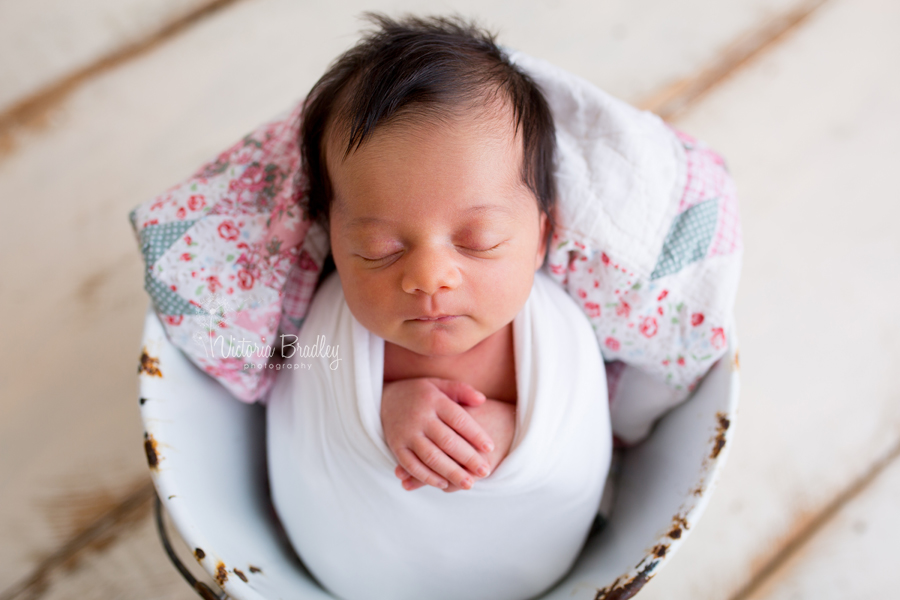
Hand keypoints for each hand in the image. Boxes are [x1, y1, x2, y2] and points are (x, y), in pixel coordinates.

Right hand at [395, 398, 516, 492]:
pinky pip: (412, 466)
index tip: (490, 448)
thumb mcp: (440, 384)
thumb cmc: (422, 394)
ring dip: (451, 473)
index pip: (459, 419)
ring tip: (469, 484)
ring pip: (431, 457)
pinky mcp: (396, 447)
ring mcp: (406, 433)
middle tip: (486, 471)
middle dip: (468, 458)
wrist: (386, 398)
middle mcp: (419, 417)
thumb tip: (482, 400)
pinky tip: (444, 484)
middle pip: (447, 441)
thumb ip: (462, 390)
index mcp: (434, 401)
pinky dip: (427, 477)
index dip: (476, 435)